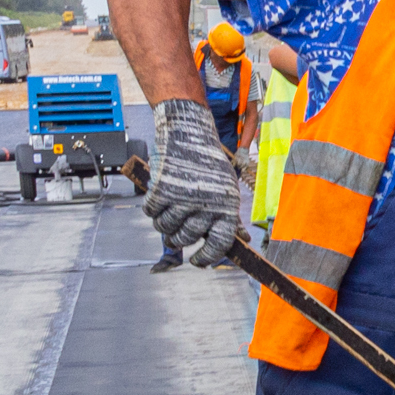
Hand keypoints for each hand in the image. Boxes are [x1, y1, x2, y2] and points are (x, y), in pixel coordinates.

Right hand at [146, 98, 239, 265]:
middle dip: (179, 241)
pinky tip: (158, 201)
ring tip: (168, 216)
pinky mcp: (161, 189)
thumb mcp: (228, 189)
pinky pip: (150, 213)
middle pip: (187, 238)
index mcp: (226, 206)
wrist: (189, 132)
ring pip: (165, 229)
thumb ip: (231, 217)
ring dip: (164, 227)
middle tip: (176, 236)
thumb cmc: (210, 164)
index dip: (206, 258)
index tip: (197, 261)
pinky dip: (151, 210)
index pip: (219, 244)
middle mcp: (206, 204)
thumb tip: (243, 241)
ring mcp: (182, 197)